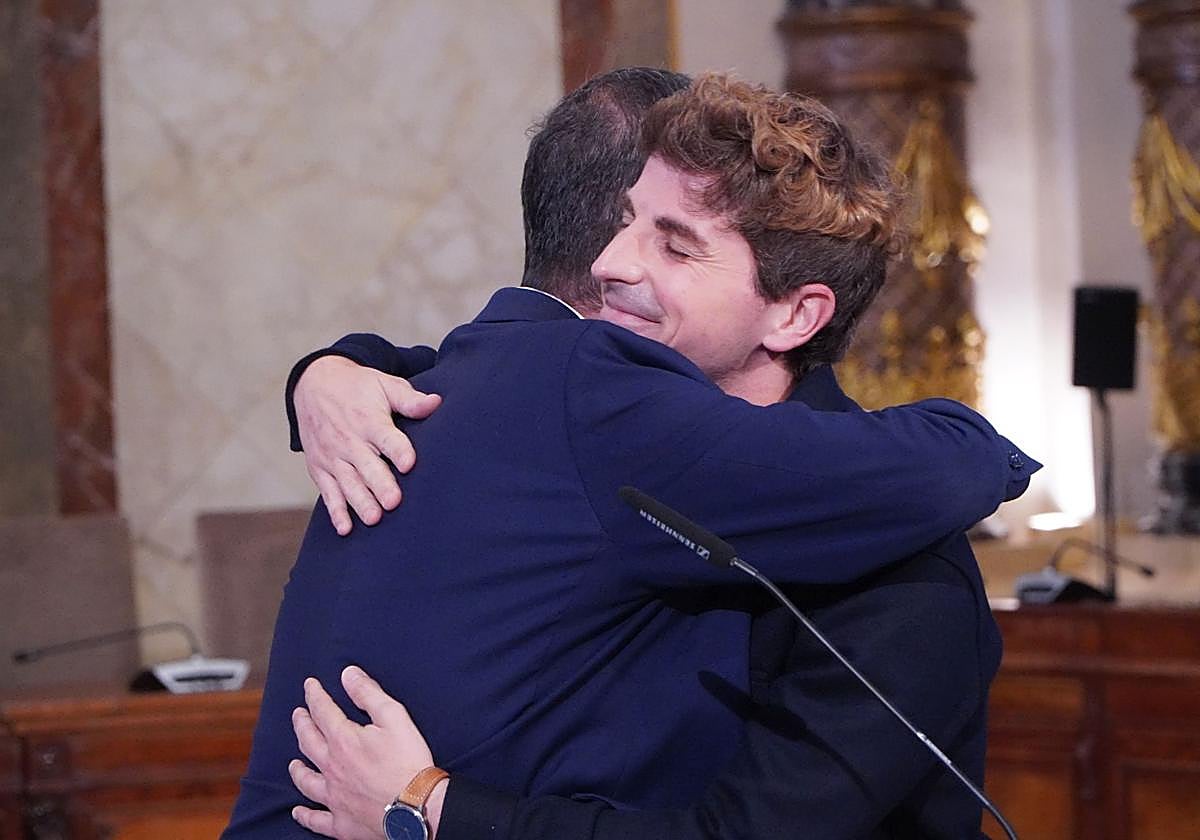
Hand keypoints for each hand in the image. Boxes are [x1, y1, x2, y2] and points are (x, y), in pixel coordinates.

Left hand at [290, 666, 446, 838]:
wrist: (417, 806)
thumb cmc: (408, 762)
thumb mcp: (394, 717)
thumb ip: (369, 694)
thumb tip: (348, 675)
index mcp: (343, 740)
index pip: (322, 711)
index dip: (315, 695)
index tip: (310, 685)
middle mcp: (332, 767)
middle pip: (308, 742)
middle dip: (302, 724)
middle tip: (298, 714)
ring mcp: (334, 796)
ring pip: (306, 780)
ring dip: (298, 769)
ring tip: (293, 762)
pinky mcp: (341, 822)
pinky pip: (316, 819)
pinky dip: (304, 815)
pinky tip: (298, 811)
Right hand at [295, 357, 441, 534]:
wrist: (313, 384)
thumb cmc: (357, 387)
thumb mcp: (384, 385)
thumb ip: (410, 399)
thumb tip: (436, 403)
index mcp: (369, 421)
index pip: (386, 438)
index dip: (398, 450)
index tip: (409, 463)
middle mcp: (349, 441)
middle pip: (367, 466)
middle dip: (380, 485)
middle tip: (393, 502)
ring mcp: (333, 457)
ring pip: (348, 483)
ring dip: (360, 502)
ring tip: (374, 519)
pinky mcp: (320, 468)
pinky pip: (328, 493)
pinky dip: (336, 511)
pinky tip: (345, 528)